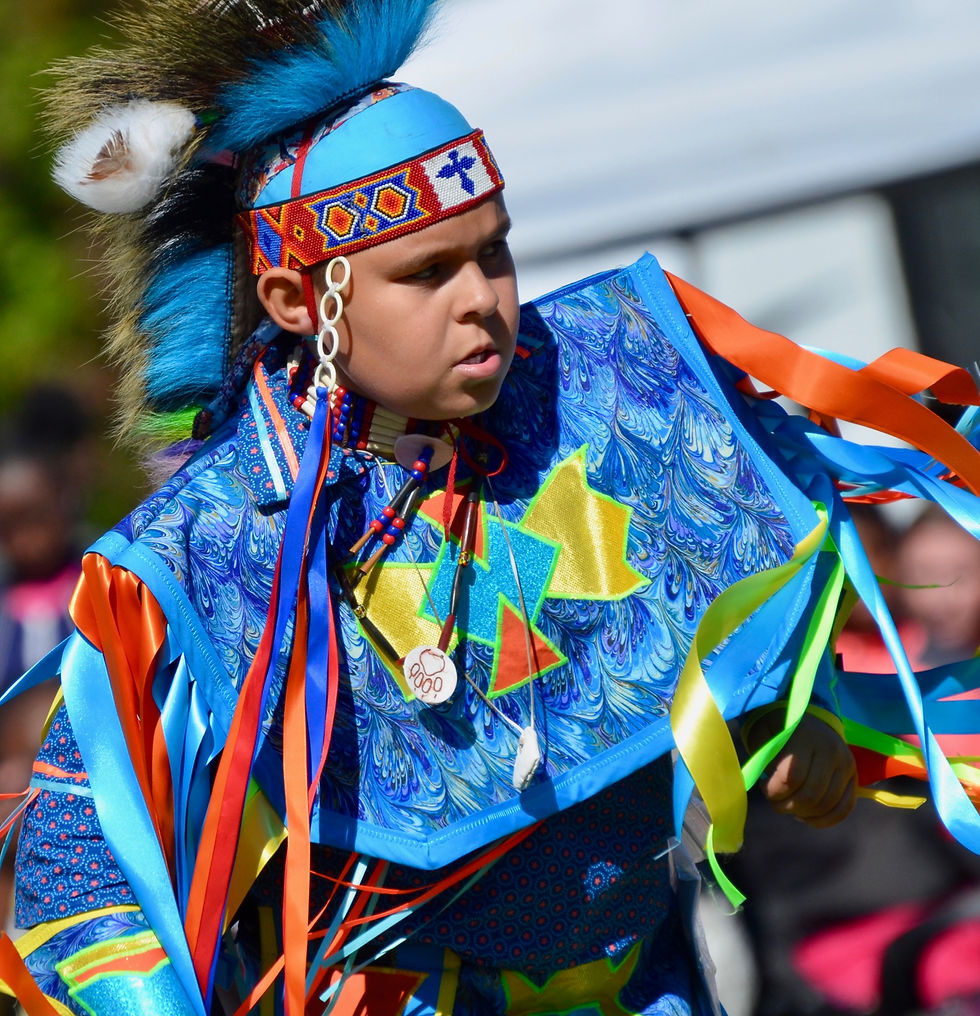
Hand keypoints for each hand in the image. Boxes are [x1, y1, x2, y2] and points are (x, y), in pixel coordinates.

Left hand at [749, 711, 857, 826]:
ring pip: (827, 805)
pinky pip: (844, 808)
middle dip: (787, 806)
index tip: (764, 787)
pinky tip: (806, 817)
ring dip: (803, 813)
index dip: (774, 791)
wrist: (807, 719)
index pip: (791, 777)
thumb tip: (767, 790)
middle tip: (775, 802)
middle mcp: (830, 749)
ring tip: (788, 807)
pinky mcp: (854, 776)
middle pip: (810, 795)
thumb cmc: (778, 730)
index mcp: (805, 736)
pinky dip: (824, 819)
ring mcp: (846, 763)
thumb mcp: (764, 737)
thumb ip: (763, 762)